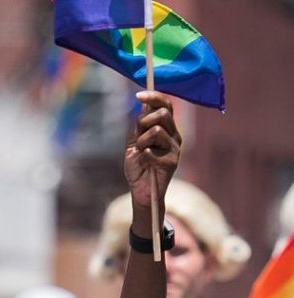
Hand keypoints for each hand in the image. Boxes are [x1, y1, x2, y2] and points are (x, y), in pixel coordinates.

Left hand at [123, 91, 182, 220]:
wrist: (140, 189)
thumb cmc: (138, 165)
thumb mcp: (135, 141)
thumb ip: (140, 126)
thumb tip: (144, 105)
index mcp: (166, 128)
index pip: (166, 105)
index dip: (154, 96)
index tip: (138, 95)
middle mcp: (174, 135)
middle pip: (163, 113)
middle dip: (144, 121)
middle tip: (138, 137)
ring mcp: (175, 148)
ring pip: (157, 130)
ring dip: (142, 141)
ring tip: (141, 152)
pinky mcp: (172, 162)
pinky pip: (153, 150)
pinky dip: (143, 155)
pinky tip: (145, 162)